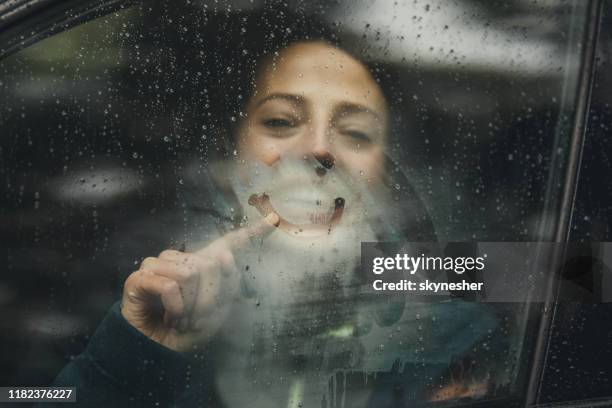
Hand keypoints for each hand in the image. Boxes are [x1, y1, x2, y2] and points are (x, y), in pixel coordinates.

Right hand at [120, 212, 278, 351]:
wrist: (160, 353)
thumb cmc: (188, 332)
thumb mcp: (217, 312)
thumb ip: (225, 283)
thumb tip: (224, 255)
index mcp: (204, 266)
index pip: (229, 243)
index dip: (252, 232)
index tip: (275, 220)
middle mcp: (181, 259)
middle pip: (210, 264)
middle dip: (209, 299)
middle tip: (198, 319)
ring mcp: (159, 266)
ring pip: (189, 273)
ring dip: (191, 307)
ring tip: (182, 319)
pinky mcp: (139, 278)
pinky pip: (168, 286)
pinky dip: (175, 308)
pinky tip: (169, 317)